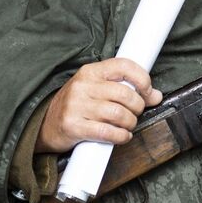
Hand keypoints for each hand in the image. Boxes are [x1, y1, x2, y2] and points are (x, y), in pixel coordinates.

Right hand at [35, 58, 162, 152]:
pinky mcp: (73, 126)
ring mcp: (76, 106)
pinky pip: (107, 132)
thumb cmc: (78, 105)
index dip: (142, 79)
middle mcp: (83, 86)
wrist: (45, 125)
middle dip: (138, 106)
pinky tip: (122, 136)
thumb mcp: (98, 90)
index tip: (148, 91)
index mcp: (91, 71)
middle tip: (136, 113)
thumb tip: (156, 95)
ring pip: (118, 114)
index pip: (124, 66)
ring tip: (128, 125)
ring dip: (130, 123)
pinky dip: (120, 136)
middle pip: (125, 94)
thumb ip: (125, 89)